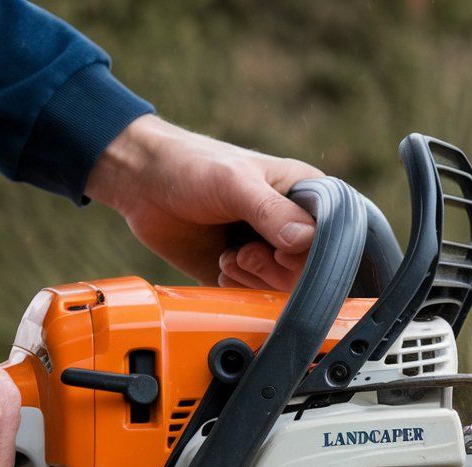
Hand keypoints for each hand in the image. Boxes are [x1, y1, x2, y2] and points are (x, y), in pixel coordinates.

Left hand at [86, 115, 324, 289]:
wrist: (142, 183)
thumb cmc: (191, 166)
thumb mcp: (235, 183)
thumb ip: (271, 211)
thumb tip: (304, 240)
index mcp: (305, 196)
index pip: (330, 239)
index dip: (306, 253)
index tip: (277, 249)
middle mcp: (292, 226)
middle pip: (306, 272)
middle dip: (273, 269)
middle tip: (245, 253)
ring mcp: (268, 250)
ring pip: (281, 288)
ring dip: (252, 278)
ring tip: (228, 256)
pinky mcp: (243, 271)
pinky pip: (254, 296)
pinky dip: (237, 288)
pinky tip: (221, 264)